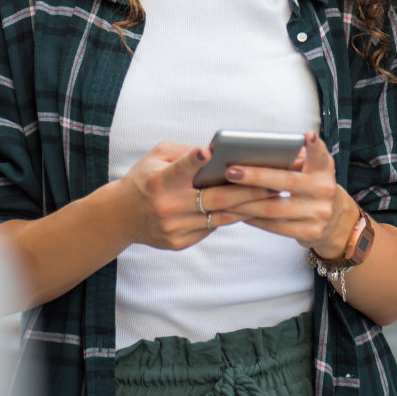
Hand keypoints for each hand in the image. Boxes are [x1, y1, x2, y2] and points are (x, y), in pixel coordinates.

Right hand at [115, 141, 278, 250]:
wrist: (121, 217)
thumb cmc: (145, 178)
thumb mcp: (156, 156)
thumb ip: (185, 153)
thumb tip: (219, 152)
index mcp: (158, 181)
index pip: (178, 169)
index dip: (191, 161)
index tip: (206, 152)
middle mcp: (166, 206)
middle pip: (214, 198)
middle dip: (248, 190)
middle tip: (274, 182)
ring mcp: (174, 228)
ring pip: (220, 217)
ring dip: (249, 207)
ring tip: (273, 197)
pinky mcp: (180, 243)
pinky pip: (212, 228)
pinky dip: (231, 217)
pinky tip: (251, 210)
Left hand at [222, 130, 358, 258]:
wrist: (335, 223)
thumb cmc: (312, 187)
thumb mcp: (313, 170)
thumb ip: (295, 159)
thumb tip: (257, 151)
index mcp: (324, 170)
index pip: (320, 155)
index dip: (315, 146)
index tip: (308, 135)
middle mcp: (324, 190)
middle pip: (285, 182)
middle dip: (255, 177)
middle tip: (230, 171)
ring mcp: (318, 213)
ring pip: (273, 208)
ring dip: (245, 202)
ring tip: (223, 196)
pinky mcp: (309, 232)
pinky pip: (274, 226)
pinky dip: (253, 219)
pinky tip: (237, 212)